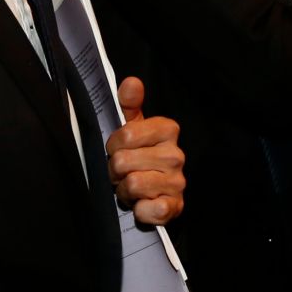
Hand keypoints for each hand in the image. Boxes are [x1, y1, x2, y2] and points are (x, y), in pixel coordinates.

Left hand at [105, 76, 184, 224]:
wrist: (156, 194)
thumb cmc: (140, 156)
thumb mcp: (133, 128)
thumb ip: (129, 103)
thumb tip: (131, 81)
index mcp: (167, 130)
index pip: (126, 135)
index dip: (114, 145)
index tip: (119, 149)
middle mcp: (176, 155)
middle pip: (123, 161)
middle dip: (116, 171)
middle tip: (124, 172)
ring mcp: (178, 182)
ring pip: (132, 184)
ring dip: (124, 191)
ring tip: (132, 188)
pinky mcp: (174, 207)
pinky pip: (148, 209)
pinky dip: (139, 210)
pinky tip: (143, 204)